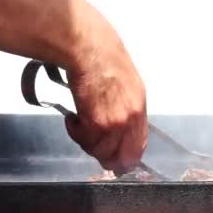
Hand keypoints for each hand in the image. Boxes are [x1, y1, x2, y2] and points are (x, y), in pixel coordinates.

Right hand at [63, 0, 146, 173]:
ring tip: (79, 123)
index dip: (126, 159)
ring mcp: (114, 124)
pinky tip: (73, 118)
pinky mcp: (96, 123)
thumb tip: (121, 132)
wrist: (89, 50)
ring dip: (86, 141)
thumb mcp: (128, 86)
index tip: (117, 162)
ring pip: (99, 152)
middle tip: (92, 144)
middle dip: (105, 156)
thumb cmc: (104, 60)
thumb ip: (127, 111)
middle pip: (119, 157)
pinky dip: (74, 132)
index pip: (138, 148)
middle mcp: (130, 120)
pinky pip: (84, 141)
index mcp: (140, 110)